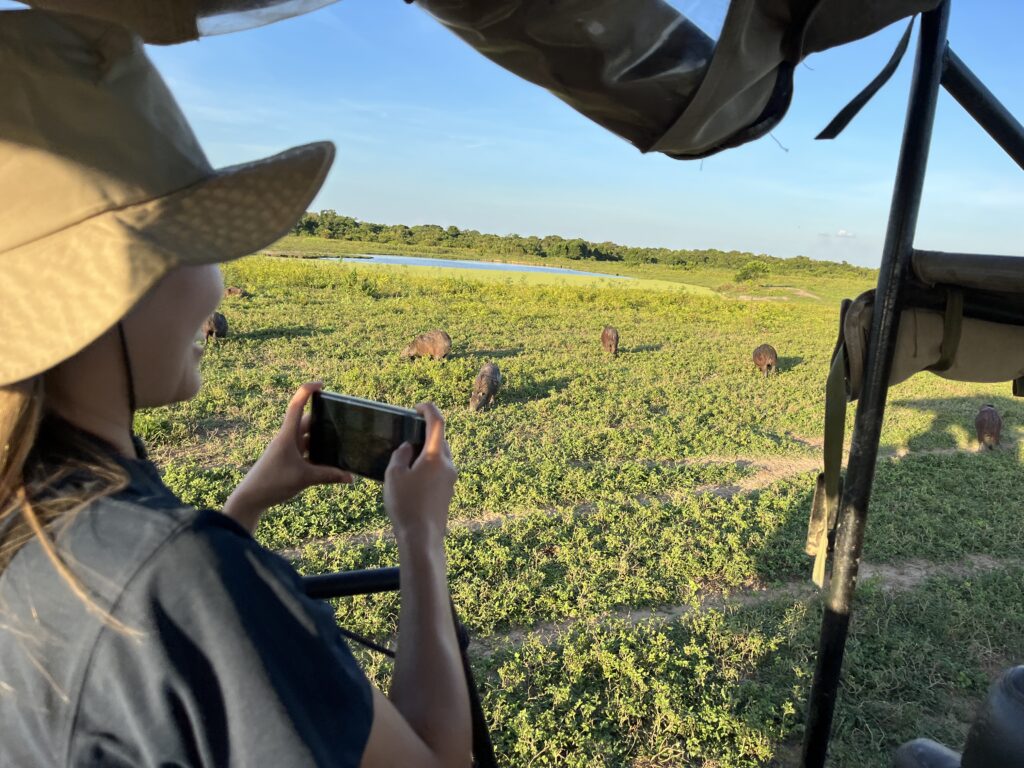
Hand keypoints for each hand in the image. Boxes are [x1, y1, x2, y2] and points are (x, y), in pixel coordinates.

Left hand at [223, 382, 350, 532]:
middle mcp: (287, 439)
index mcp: (287, 435)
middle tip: (342, 419)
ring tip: (341, 440)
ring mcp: (287, 450)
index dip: (307, 391)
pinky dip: (317, 453)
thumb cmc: (273, 483)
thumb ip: (328, 476)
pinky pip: (305, 452)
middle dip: (323, 418)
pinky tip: (329, 461)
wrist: (250, 498)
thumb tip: (350, 477)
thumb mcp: (304, 478)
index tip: (322, 385)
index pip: (296, 405)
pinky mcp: (287, 461)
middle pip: (306, 421)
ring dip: (321, 438)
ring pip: (307, 438)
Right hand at [383, 402, 456, 545]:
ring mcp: (451, 479)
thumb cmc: (406, 505)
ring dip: (426, 453)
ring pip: (440, 457)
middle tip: (406, 437)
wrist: (422, 538)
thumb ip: (400, 455)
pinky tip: (412, 480)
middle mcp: (448, 465)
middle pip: (440, 440)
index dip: (429, 409)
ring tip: (406, 461)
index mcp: (435, 456)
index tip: (417, 407)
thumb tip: (408, 447)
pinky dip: (428, 467)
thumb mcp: (394, 475)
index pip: (438, 422)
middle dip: (425, 434)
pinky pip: (440, 471)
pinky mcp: (448, 492)